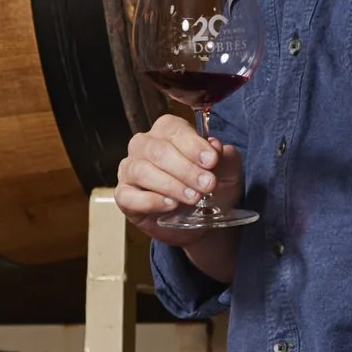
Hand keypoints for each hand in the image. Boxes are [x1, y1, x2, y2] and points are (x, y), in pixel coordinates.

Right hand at [114, 114, 242, 245]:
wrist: (203, 222)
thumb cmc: (211, 189)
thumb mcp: (227, 173)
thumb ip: (225, 158)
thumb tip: (216, 147)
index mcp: (167, 132)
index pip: (174, 129)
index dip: (193, 144)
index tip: (212, 161)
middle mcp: (144, 146)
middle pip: (158, 149)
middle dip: (185, 168)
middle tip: (208, 184)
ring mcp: (130, 170)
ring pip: (142, 170)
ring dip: (171, 185)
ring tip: (194, 198)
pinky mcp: (124, 196)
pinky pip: (129, 195)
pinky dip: (151, 201)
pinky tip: (171, 205)